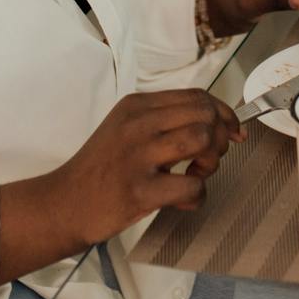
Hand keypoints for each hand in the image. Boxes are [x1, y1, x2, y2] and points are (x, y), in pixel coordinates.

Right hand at [44, 90, 244, 248]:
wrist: (64, 203)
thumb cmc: (100, 170)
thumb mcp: (125, 128)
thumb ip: (162, 120)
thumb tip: (214, 122)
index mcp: (137, 105)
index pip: (196, 95)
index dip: (224, 112)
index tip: (234, 130)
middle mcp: (138, 123)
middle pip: (204, 113)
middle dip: (221, 136)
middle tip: (210, 158)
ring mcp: (138, 155)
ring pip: (202, 139)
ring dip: (212, 161)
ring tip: (196, 174)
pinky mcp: (140, 190)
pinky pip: (192, 186)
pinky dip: (198, 196)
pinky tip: (183, 200)